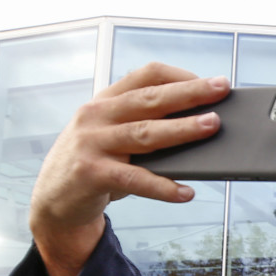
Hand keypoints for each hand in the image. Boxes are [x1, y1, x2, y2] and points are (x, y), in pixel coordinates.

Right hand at [29, 63, 230, 275]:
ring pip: (145, 133)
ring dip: (183, 129)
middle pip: (150, 100)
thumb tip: (201, 129)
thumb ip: (144, 127)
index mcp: (106, 101)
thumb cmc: (96, 165)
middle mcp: (96, 115)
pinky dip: (163, 187)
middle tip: (221, 88)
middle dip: (189, 93)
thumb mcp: (114, 137)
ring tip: (212, 126)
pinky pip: (135, 179)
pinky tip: (186, 192)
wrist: (53, 200)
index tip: (210, 82)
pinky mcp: (91, 173)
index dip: (180, 76)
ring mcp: (92, 143)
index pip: (145, 76)